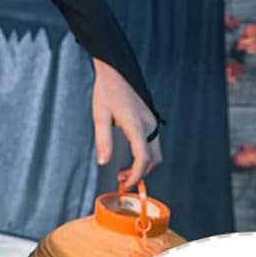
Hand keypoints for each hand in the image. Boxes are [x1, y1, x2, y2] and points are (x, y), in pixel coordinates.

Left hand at [91, 60, 160, 191]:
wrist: (115, 72)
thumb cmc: (107, 91)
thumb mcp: (100, 116)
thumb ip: (103, 141)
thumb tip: (104, 162)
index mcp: (136, 125)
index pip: (143, 158)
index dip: (135, 175)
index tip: (126, 184)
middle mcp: (149, 125)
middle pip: (153, 159)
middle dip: (140, 173)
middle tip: (122, 179)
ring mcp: (152, 122)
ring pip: (155, 153)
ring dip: (143, 165)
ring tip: (123, 170)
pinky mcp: (150, 120)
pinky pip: (152, 144)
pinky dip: (144, 156)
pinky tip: (130, 157)